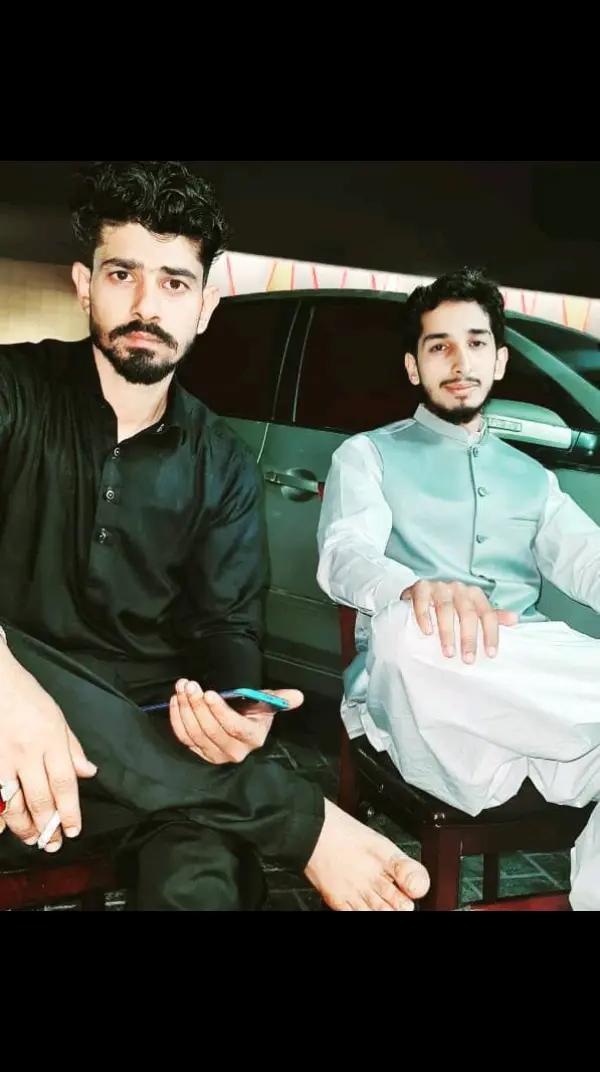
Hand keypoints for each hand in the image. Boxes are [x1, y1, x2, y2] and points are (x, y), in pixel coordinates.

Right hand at [0, 660, 96, 852]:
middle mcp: (26, 752)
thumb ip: (72, 748)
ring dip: (23, 827)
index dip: (69, 812)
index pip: (64, 784)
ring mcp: (1, 758)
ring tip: (33, 839)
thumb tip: (89, 773)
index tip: (73, 830)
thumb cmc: (26, 695)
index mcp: (50, 739)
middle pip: (39, 799)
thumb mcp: (57, 716)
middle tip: (54, 844)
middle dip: (48, 827)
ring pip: (12, 804)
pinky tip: (3, 828)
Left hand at [169, 681, 303, 764]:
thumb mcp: (267, 703)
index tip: (209, 693)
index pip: (234, 727)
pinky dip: (177, 719)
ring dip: (185, 709)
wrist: (241, 725)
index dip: (220, 712)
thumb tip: (297, 696)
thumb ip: (280, 698)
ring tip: (182, 688)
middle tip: (190, 685)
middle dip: (197, 705)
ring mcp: (214, 755)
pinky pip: (184, 738)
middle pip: (211, 730)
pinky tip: (176, 700)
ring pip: (195, 734)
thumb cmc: (254, 712)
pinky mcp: (199, 753)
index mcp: (252, 738)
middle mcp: (234, 752)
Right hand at [401, 579, 517, 662]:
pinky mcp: (420, 587)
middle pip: (468, 613)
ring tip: (448, 652)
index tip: (490, 655)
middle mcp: (459, 588)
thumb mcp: (472, 611)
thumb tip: (515, 619)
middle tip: (468, 659)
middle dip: (469, 638)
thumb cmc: (451, 605)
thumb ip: (492, 616)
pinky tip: (427, 632)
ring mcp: (439, 586)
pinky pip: (422, 601)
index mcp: (475, 595)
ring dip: (447, 632)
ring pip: (445, 608)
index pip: (488, 614)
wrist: (421, 592)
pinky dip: (424, 616)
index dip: (491, 634)